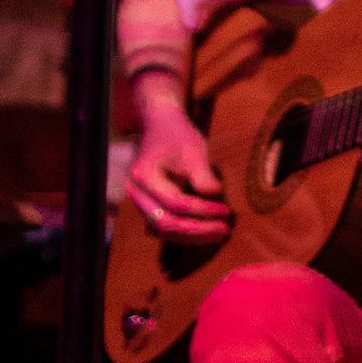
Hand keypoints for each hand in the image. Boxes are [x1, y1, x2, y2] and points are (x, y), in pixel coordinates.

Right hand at [125, 102, 231, 242]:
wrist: (160, 126)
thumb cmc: (178, 136)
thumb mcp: (194, 150)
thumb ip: (204, 176)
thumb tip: (216, 198)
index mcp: (144, 176)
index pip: (175, 203)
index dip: (203, 211)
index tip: (226, 211)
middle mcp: (135, 192)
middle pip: (165, 223)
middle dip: (197, 231)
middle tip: (224, 230)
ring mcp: (138, 201)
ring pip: (162, 230)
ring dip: (191, 236)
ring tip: (218, 233)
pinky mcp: (146, 206)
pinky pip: (162, 226)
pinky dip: (183, 232)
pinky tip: (204, 231)